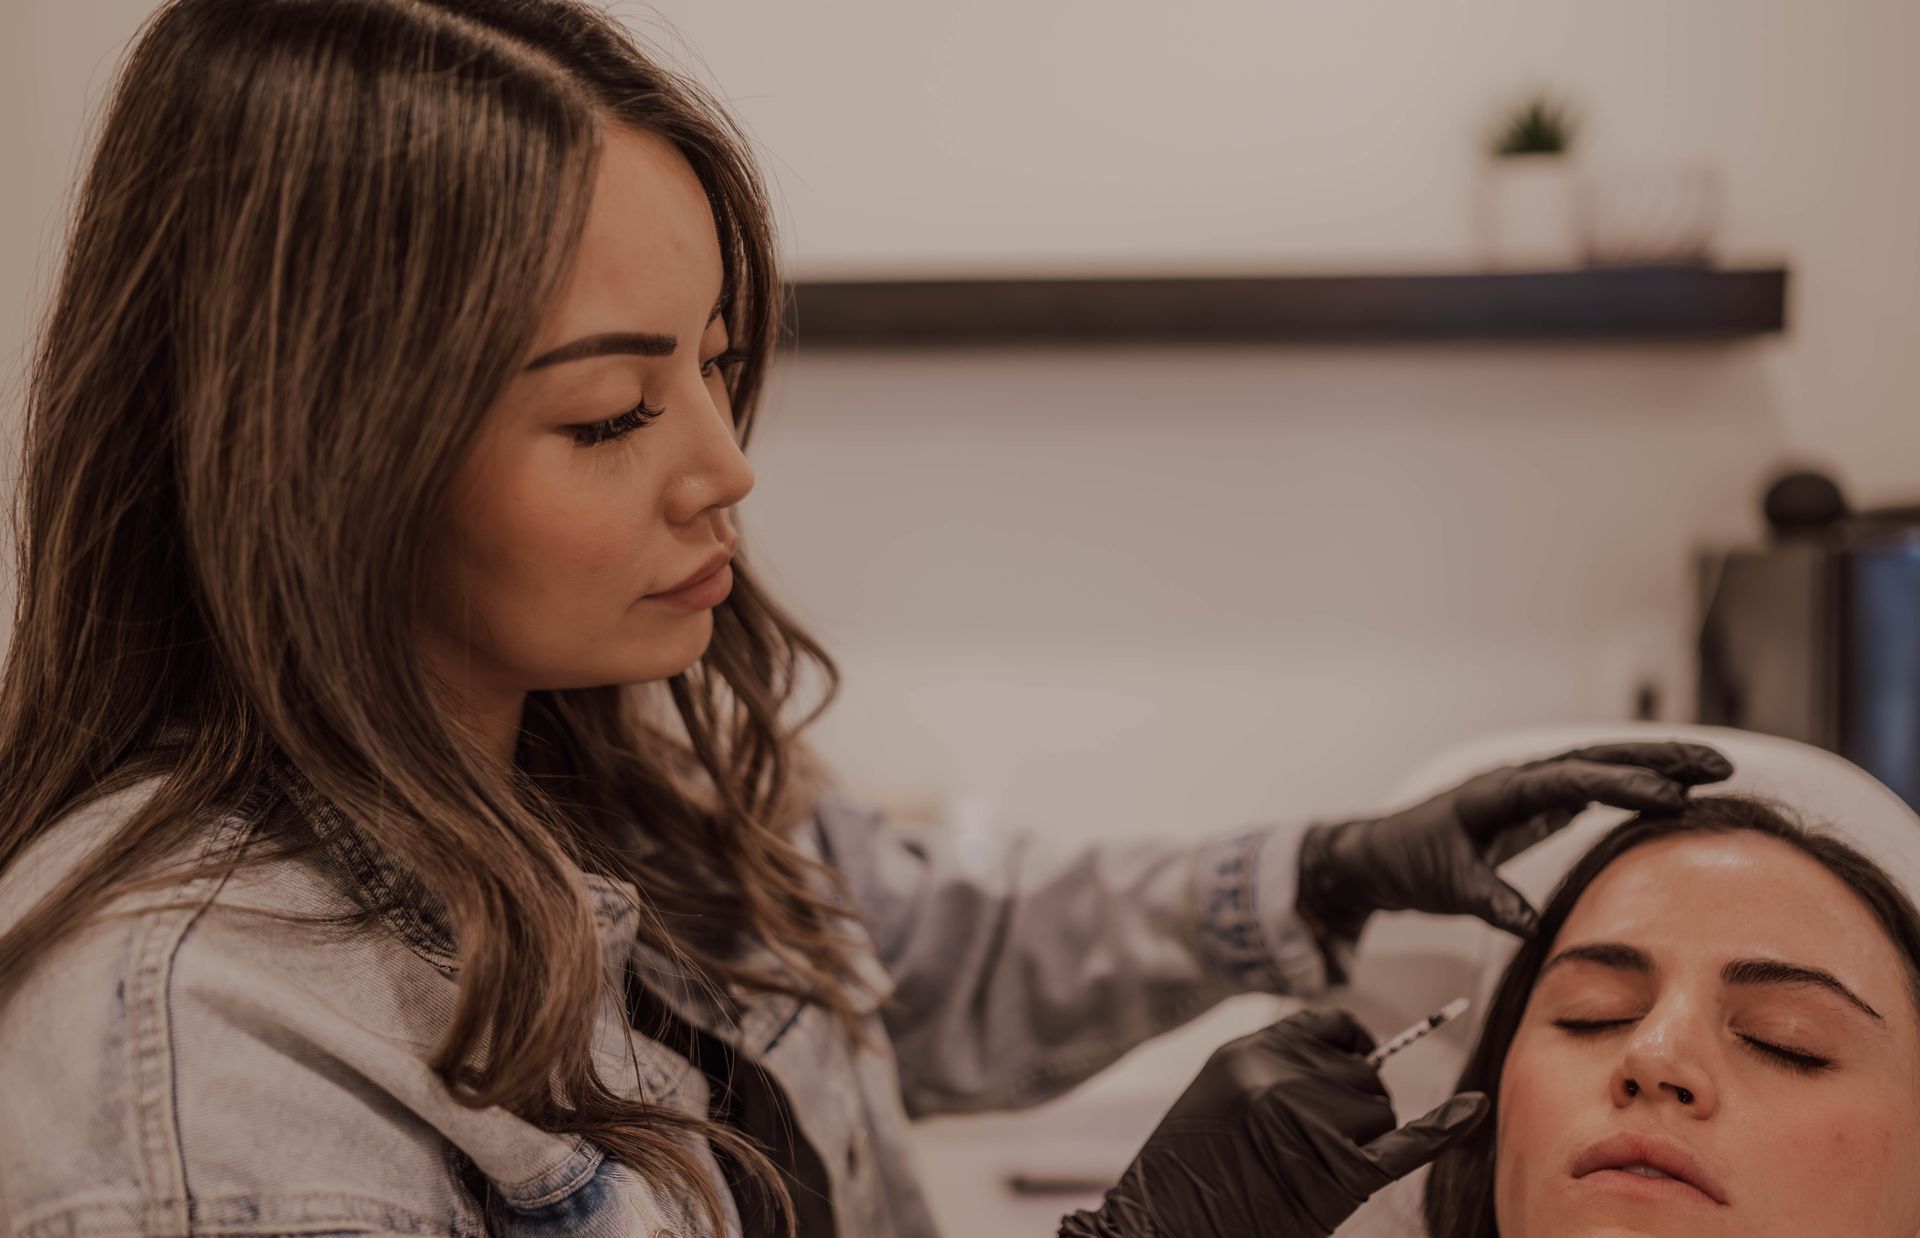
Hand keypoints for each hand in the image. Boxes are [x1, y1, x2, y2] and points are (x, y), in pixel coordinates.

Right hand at [1058, 1007, 1488, 1237]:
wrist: (1160, 1233)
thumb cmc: (1185, 1179)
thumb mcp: (1216, 1098)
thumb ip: (1273, 1068)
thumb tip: (1356, 1059)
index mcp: (1247, 1052)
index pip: (1330, 1027)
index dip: (1351, 1046)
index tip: (1360, 1059)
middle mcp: (1280, 1075)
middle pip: (1362, 1076)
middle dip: (1352, 1112)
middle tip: (1305, 1154)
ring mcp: (1310, 1121)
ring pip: (1380, 1114)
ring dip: (1361, 1144)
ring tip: (1304, 1174)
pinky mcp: (1337, 1172)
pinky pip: (1406, 1142)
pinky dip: (1444, 1127)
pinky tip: (1472, 1108)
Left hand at [1297, 741, 1734, 953]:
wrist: (1377, 852)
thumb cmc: (1407, 861)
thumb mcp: (1444, 885)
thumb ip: (1487, 900)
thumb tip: (1529, 926)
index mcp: (1498, 792)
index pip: (1570, 781)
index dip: (1621, 786)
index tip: (1671, 799)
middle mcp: (1519, 781)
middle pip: (1597, 759)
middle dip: (1658, 760)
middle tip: (1718, 766)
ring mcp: (1529, 790)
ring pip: (1599, 768)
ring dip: (1653, 767)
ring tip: (1710, 772)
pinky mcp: (1534, 806)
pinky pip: (1590, 789)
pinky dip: (1629, 789)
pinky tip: (1666, 796)